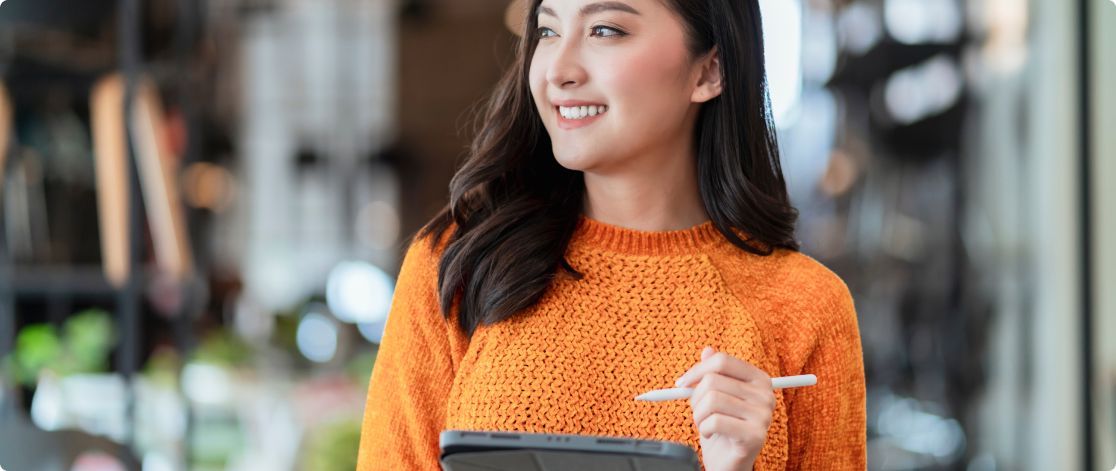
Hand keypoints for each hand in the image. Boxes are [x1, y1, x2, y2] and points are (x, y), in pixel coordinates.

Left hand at [674, 346, 774, 470]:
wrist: (729, 462)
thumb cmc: (721, 428)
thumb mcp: (715, 396)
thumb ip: (714, 373)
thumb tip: (707, 350)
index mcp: (759, 379)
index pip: (722, 361)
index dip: (697, 370)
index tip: (682, 384)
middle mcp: (765, 394)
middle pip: (713, 380)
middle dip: (695, 398)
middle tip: (698, 413)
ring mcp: (763, 415)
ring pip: (712, 400)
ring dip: (698, 415)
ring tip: (704, 424)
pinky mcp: (756, 435)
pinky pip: (715, 421)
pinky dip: (704, 429)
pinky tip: (710, 434)